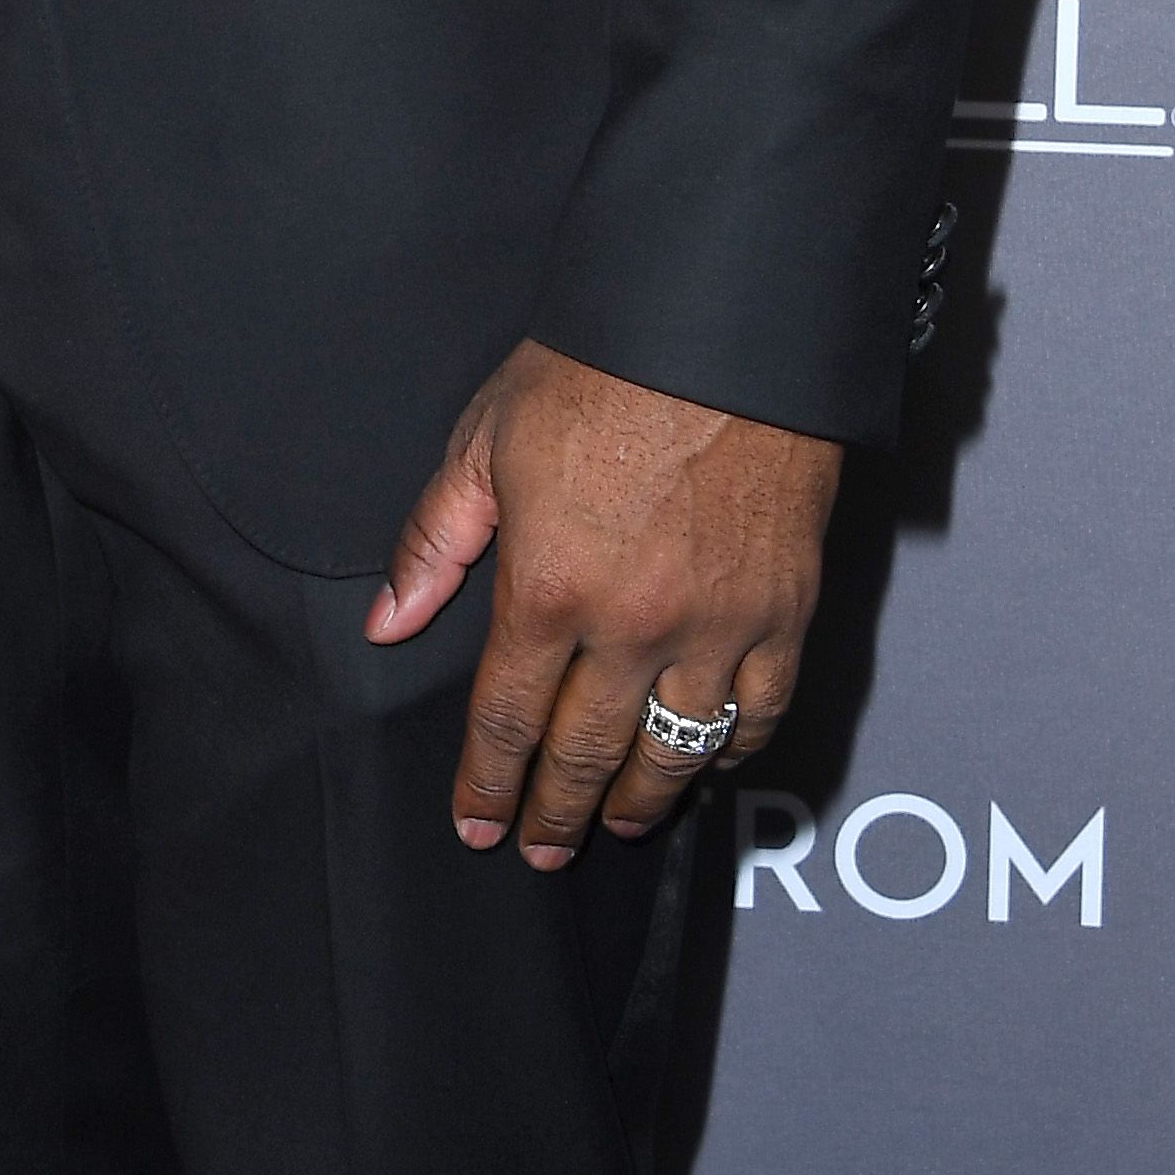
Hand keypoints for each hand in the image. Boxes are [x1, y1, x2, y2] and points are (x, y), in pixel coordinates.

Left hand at [366, 337, 839, 865]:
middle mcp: (634, 625)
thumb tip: (389, 620)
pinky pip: (759, 710)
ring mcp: (717, 624)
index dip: (488, 786)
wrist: (720, 327)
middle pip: (589, 754)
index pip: (508, 721)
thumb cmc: (599, 370)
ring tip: (617, 822)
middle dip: (556, 812)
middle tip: (541, 848)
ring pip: (677, 750)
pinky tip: (708, 759)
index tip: (477, 824)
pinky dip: (731, 748)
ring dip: (642, 800)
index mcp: (549, 588)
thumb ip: (436, 542)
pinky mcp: (785, 609)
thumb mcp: (484, 442)